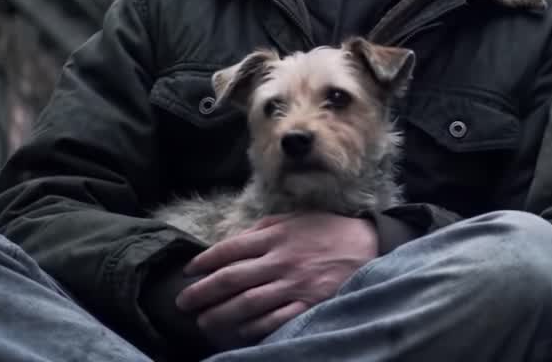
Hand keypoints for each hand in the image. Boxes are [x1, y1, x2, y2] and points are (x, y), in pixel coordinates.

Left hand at [175, 213, 377, 348]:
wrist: (368, 246)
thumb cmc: (326, 232)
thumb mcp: (294, 219)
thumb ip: (262, 229)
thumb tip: (230, 241)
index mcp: (276, 236)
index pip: (229, 250)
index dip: (203, 262)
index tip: (188, 272)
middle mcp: (281, 260)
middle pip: (230, 279)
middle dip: (201, 293)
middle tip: (183, 303)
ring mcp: (294, 284)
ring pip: (247, 303)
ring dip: (220, 315)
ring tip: (204, 322)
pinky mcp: (308, 303)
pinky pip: (274, 320)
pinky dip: (253, 327)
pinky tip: (239, 331)